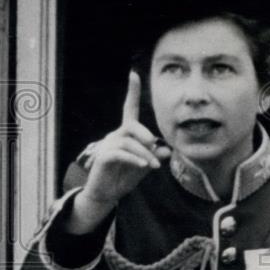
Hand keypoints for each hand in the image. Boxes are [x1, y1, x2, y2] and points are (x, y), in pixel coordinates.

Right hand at [68, 72, 171, 232]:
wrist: (106, 194)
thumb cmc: (124, 177)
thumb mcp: (144, 165)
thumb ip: (154, 156)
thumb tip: (166, 149)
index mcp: (126, 134)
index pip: (129, 109)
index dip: (132, 93)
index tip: (133, 74)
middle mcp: (115, 136)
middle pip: (131, 125)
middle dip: (145, 134)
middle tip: (154, 146)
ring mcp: (107, 146)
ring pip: (128, 141)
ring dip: (144, 153)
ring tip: (153, 166)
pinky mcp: (103, 157)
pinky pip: (121, 153)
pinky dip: (134, 158)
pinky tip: (143, 165)